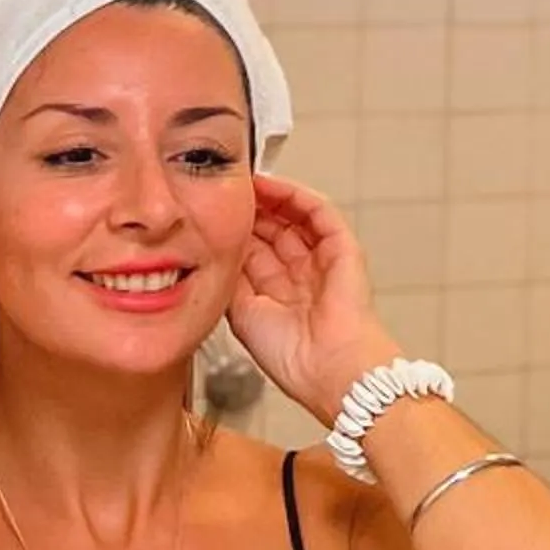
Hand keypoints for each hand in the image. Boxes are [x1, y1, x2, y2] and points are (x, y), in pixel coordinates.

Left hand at [230, 173, 396, 422]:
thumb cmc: (292, 356)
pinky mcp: (344, 250)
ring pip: (295, 217)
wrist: (328, 368)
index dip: (233, 231)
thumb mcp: (242, 313)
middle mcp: (302, 276)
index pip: (255, 251)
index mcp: (280, 295)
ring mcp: (324, 261)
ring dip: (270, 198)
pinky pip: (320, 213)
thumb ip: (230, 279)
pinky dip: (295, 196)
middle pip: (274, 230)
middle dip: (249, 211)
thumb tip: (211, 248)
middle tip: (221, 190)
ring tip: (243, 182)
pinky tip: (271, 186)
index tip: (205, 213)